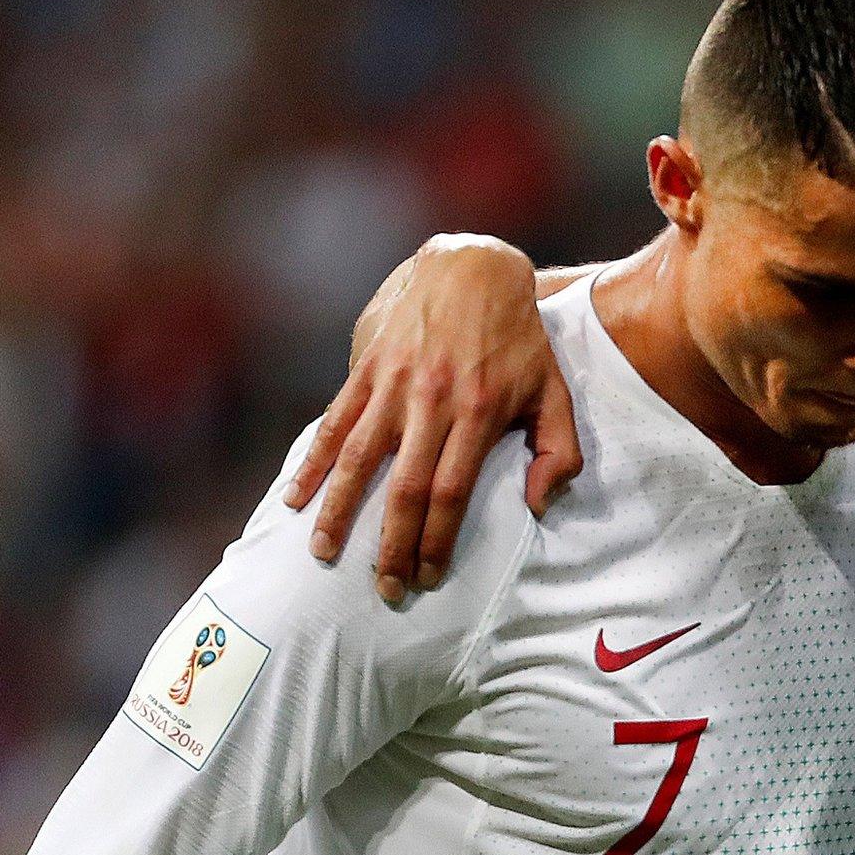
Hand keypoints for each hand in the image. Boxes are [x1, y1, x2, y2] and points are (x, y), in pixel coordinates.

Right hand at [282, 234, 581, 599]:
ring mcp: (392, 383)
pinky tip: (297, 498)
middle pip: (404, 487)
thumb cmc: (519, 338)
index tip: (429, 577)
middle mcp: (431, 401)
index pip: (451, 491)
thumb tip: (537, 504)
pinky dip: (312, 462)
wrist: (472, 265)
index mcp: (478, 412)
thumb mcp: (555, 390)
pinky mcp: (365, 367)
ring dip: (340, 511)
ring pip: (358, 458)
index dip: (437, 539)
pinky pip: (333, 421)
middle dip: (391, 544)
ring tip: (324, 554)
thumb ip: (558, 450)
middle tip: (384, 589)